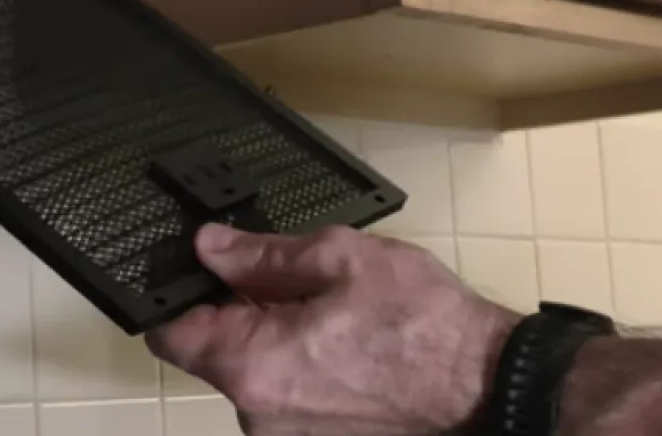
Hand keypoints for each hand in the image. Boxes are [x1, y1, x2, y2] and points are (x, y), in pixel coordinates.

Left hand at [146, 223, 518, 435]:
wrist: (489, 386)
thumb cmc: (424, 326)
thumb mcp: (340, 260)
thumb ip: (261, 255)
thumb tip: (209, 246)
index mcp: (254, 365)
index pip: (171, 335)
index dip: (180, 295)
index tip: (201, 271)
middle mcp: (259, 414)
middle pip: (215, 353)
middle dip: (240, 312)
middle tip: (290, 281)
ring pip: (254, 375)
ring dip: (274, 340)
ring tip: (330, 314)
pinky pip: (285, 398)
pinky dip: (300, 368)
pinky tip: (343, 345)